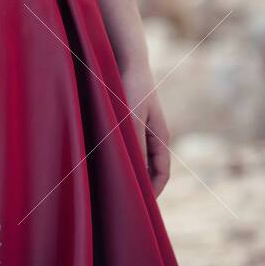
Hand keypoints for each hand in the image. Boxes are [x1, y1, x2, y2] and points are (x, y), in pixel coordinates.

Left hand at [118, 60, 171, 197]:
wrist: (127, 58)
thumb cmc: (131, 87)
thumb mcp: (132, 119)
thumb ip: (135, 146)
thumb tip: (136, 175)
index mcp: (160, 136)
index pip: (162, 173)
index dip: (153, 192)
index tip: (141, 207)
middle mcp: (153, 133)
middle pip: (151, 167)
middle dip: (141, 184)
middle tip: (124, 201)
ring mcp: (141, 126)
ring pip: (137, 156)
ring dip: (129, 169)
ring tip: (111, 183)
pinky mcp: (128, 118)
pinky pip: (127, 144)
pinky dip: (120, 154)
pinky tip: (103, 158)